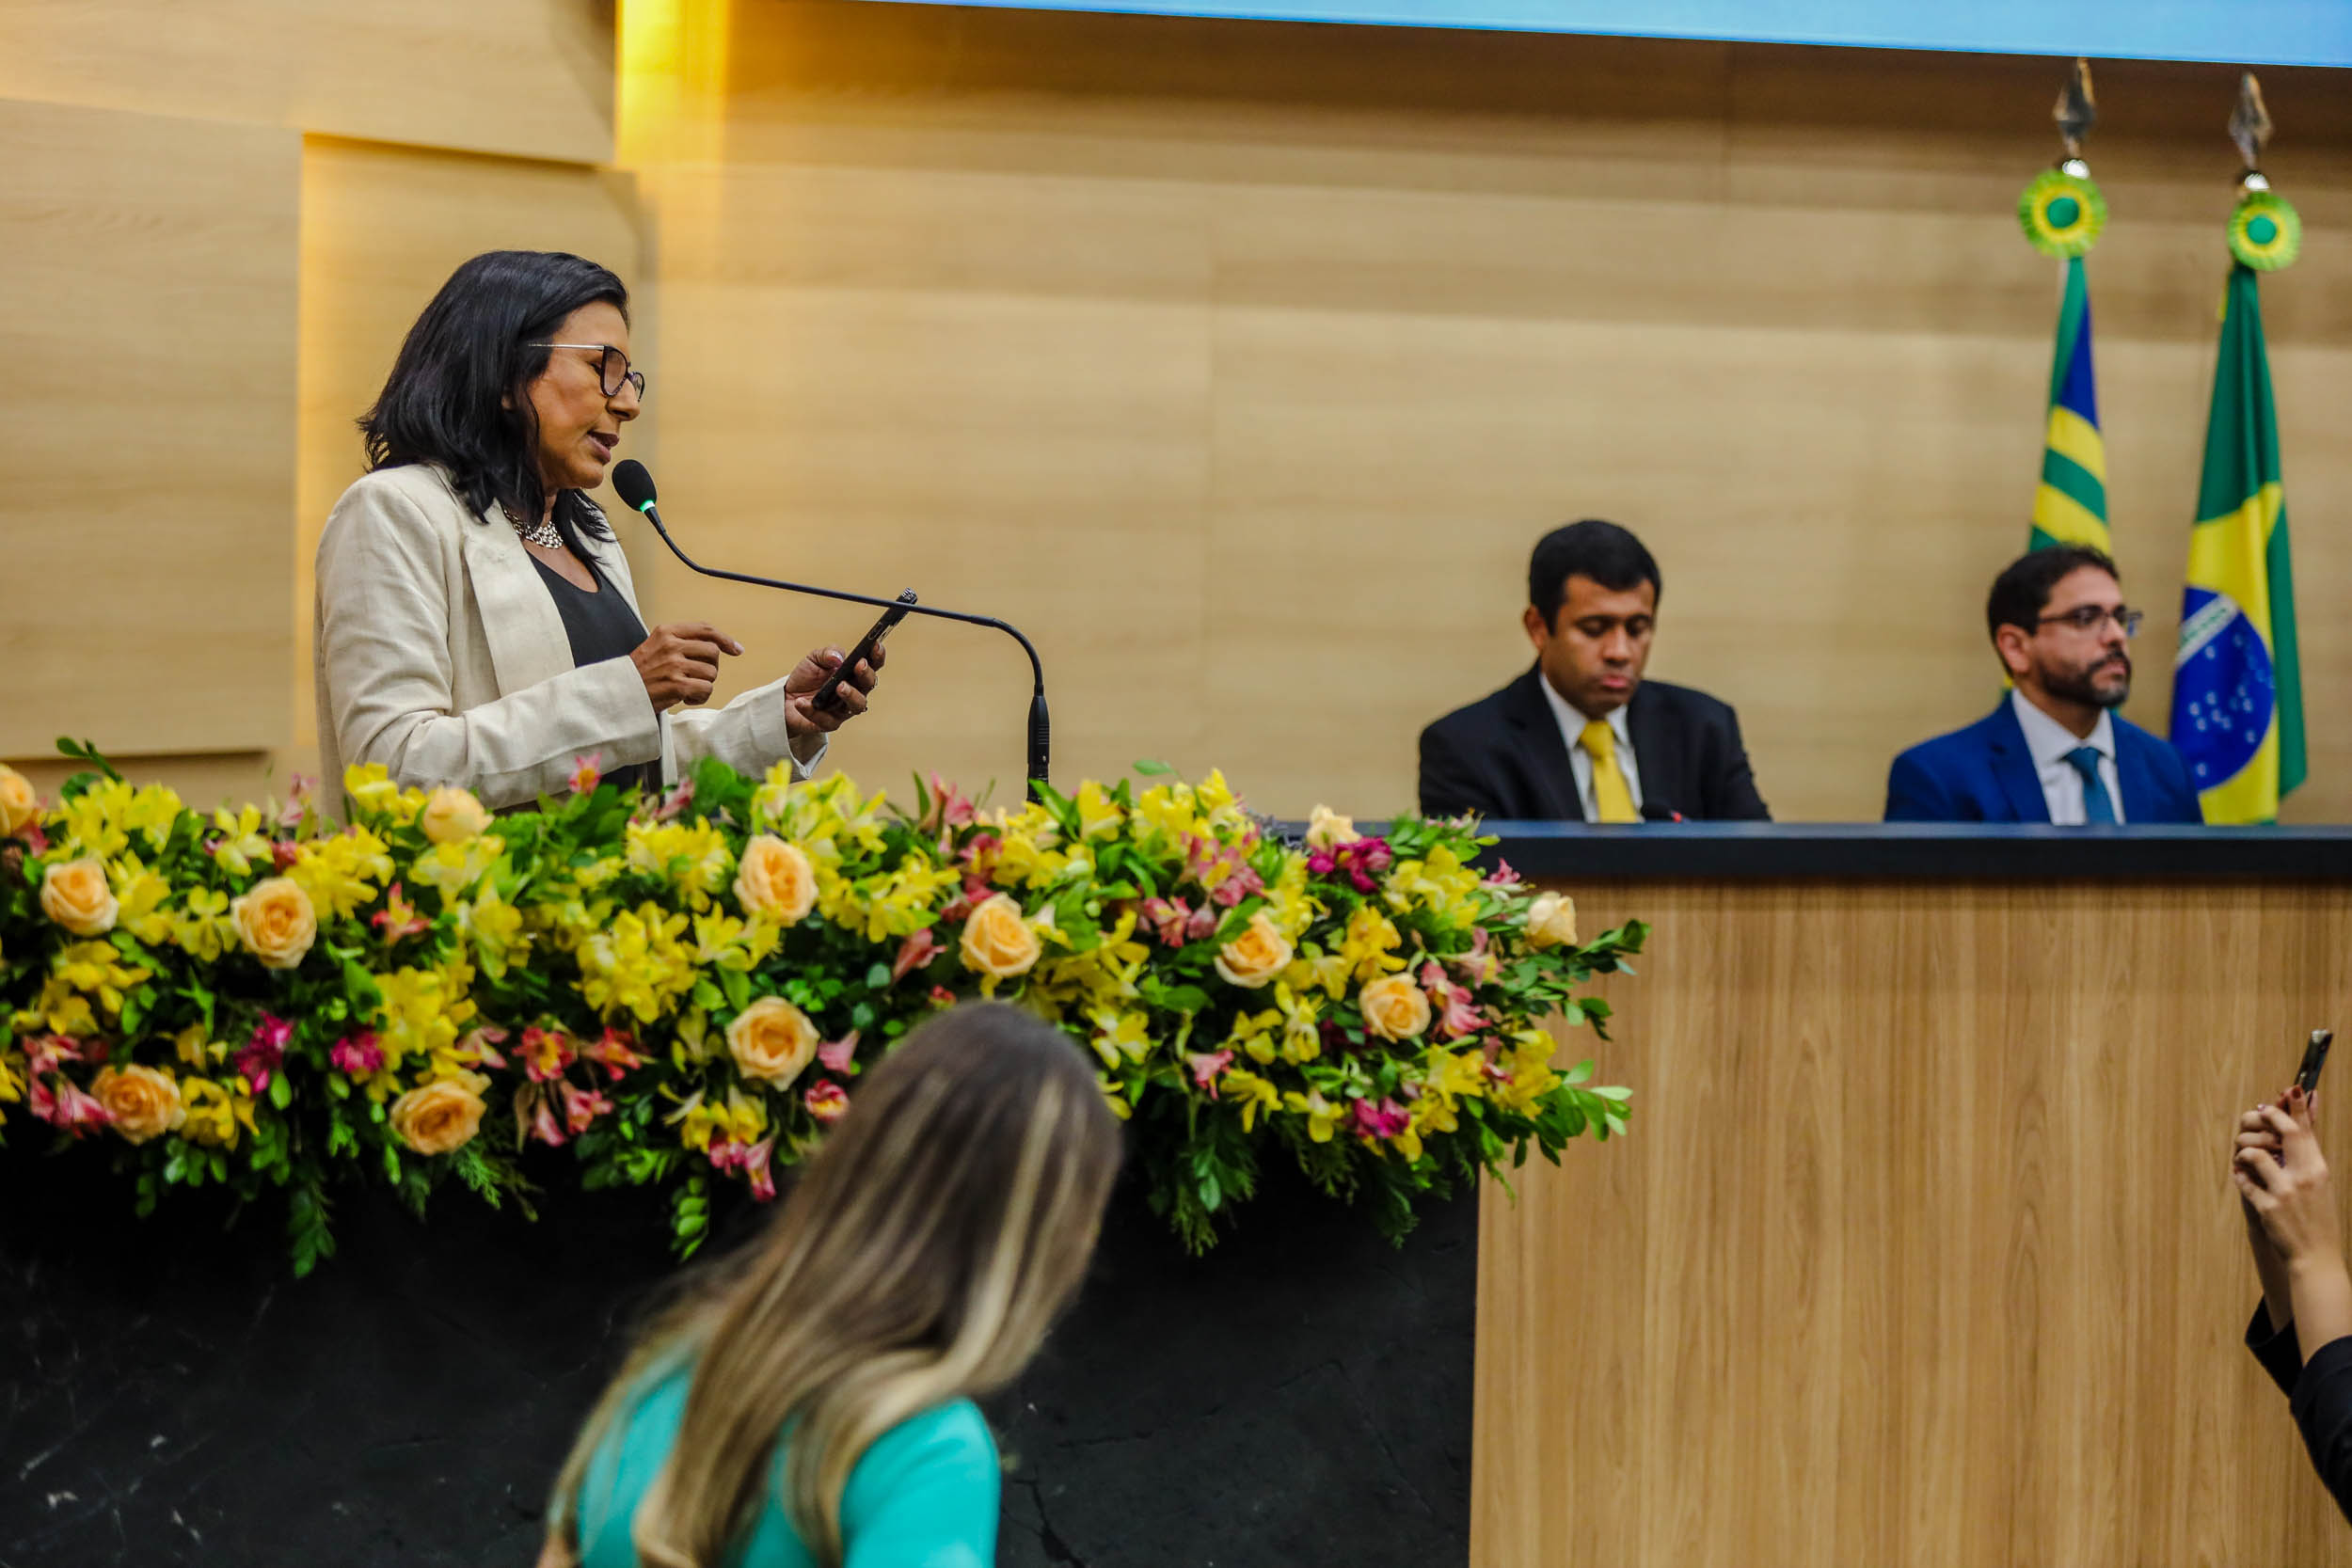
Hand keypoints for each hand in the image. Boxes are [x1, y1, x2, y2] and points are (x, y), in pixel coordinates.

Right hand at [630, 623, 741, 710]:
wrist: (619, 693)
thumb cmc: (641, 673)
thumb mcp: (657, 646)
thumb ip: (682, 642)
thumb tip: (719, 646)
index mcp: (666, 632)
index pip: (705, 629)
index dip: (725, 639)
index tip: (737, 649)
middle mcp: (671, 645)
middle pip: (713, 652)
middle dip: (711, 666)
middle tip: (696, 676)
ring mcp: (674, 665)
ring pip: (711, 673)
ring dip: (704, 684)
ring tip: (687, 689)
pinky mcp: (677, 685)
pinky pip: (706, 689)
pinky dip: (700, 697)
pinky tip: (686, 698)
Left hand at [782, 641, 885, 739]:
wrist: (786, 698)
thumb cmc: (806, 678)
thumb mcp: (814, 658)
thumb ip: (827, 653)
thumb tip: (838, 658)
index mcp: (854, 674)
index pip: (872, 664)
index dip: (877, 655)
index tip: (875, 645)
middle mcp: (854, 692)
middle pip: (869, 685)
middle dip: (866, 674)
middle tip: (859, 665)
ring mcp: (843, 709)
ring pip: (857, 706)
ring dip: (851, 695)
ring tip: (840, 686)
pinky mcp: (828, 723)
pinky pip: (826, 719)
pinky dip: (813, 711)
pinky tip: (801, 702)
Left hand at [2236, 1088, 2341, 1267]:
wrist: (2315, 1255)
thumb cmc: (2317, 1217)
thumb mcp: (2321, 1183)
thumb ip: (2310, 1153)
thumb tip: (2307, 1123)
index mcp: (2319, 1169)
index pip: (2307, 1130)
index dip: (2298, 1106)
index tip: (2290, 1088)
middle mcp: (2304, 1177)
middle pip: (2284, 1132)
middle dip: (2269, 1116)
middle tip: (2259, 1111)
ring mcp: (2285, 1192)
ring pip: (2256, 1154)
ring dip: (2246, 1152)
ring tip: (2246, 1157)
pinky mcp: (2267, 1207)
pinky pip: (2244, 1181)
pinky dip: (2240, 1177)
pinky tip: (2242, 1178)